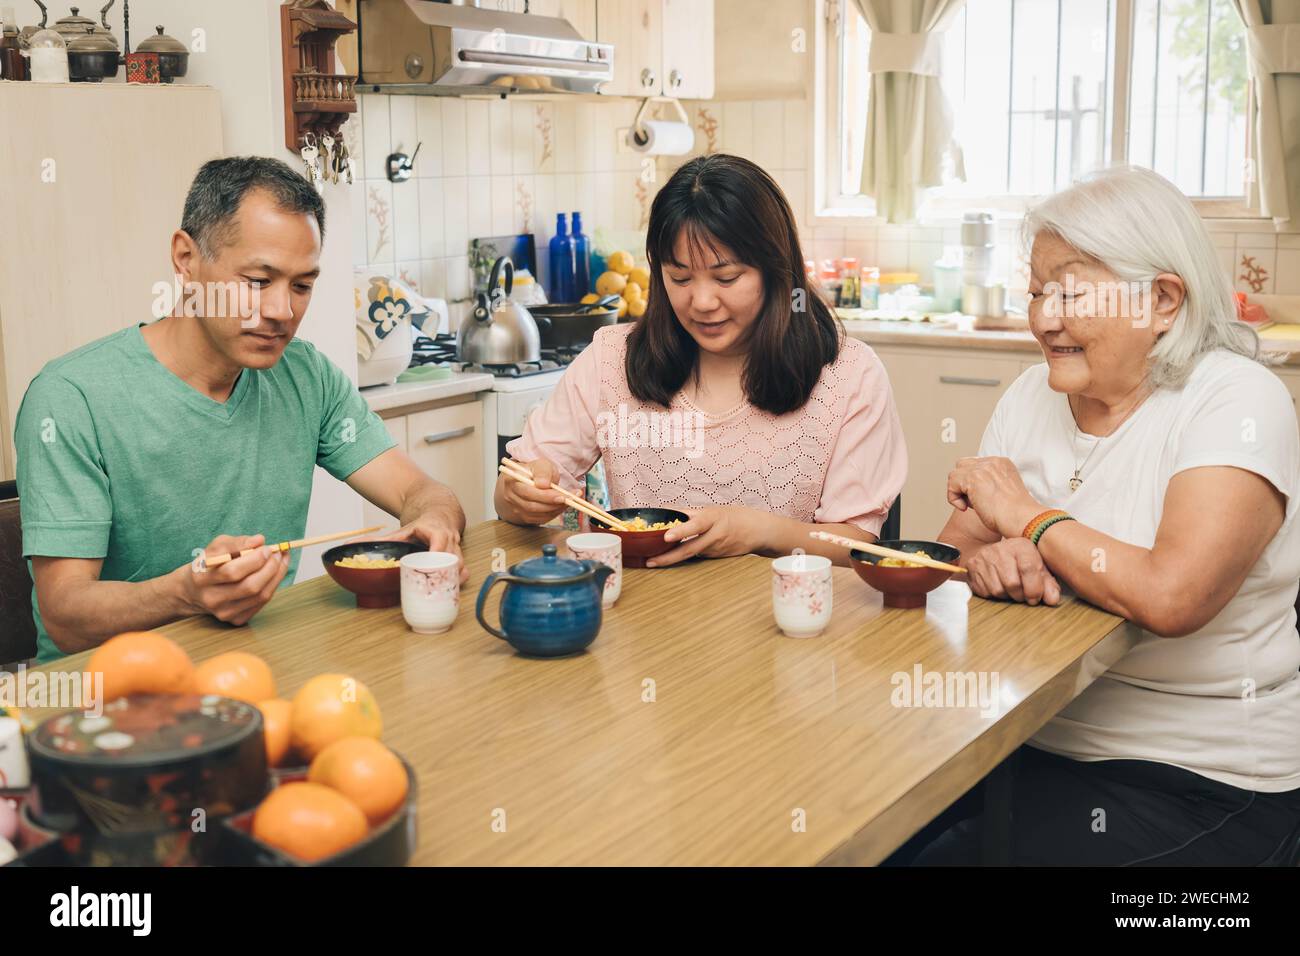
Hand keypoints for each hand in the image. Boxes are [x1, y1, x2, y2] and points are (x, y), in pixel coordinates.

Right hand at [180, 534, 289, 625]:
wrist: (195, 590)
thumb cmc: (210, 564)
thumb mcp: (217, 547)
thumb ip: (238, 542)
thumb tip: (259, 540)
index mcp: (202, 578)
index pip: (232, 572)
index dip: (254, 560)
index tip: (266, 548)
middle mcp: (212, 599)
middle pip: (250, 586)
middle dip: (270, 568)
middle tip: (277, 554)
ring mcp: (225, 612)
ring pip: (260, 596)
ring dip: (276, 576)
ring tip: (280, 560)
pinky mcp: (236, 620)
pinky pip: (262, 603)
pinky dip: (273, 585)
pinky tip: (275, 573)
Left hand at [358, 516, 468, 584]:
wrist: (441, 512)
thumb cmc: (422, 525)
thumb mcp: (402, 531)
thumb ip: (379, 539)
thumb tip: (350, 544)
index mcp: (436, 531)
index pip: (439, 543)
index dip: (435, 556)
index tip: (428, 568)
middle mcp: (449, 539)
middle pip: (450, 558)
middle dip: (443, 573)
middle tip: (431, 587)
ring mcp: (457, 547)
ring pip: (459, 565)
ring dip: (451, 578)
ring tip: (440, 591)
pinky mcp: (460, 556)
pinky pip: (463, 570)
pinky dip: (458, 579)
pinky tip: (450, 590)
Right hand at [498, 457, 567, 525]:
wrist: (529, 482)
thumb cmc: (535, 472)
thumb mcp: (541, 464)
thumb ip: (543, 471)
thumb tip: (543, 484)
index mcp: (512, 479)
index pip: (527, 491)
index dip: (545, 495)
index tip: (561, 495)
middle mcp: (510, 495)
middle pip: (531, 505)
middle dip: (552, 503)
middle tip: (569, 499)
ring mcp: (516, 507)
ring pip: (537, 514)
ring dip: (555, 509)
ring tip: (569, 501)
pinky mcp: (524, 516)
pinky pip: (540, 519)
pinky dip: (554, 514)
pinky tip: (562, 506)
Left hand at [645, 506, 766, 567]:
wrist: (758, 531)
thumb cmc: (732, 516)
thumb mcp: (711, 510)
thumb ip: (689, 513)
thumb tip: (665, 510)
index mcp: (712, 519)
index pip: (695, 525)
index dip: (681, 531)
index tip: (666, 537)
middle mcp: (714, 536)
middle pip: (690, 549)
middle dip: (668, 558)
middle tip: (650, 562)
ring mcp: (716, 550)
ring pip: (691, 555)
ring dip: (672, 558)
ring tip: (653, 561)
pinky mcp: (717, 559)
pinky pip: (697, 557)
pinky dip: (685, 557)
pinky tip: (674, 557)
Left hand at [946, 456, 1043, 538]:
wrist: (1022, 518)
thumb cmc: (1015, 513)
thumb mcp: (1004, 491)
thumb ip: (989, 484)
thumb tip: (970, 490)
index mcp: (1002, 463)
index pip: (976, 465)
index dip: (972, 483)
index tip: (980, 499)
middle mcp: (992, 462)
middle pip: (963, 465)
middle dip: (962, 483)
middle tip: (973, 501)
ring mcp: (982, 468)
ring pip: (955, 474)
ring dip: (959, 491)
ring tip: (972, 505)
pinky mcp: (973, 478)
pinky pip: (951, 484)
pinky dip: (954, 498)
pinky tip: (965, 508)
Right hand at [964, 537, 1061, 605]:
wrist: (995, 552)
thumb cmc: (1021, 562)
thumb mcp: (1038, 567)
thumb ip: (1048, 584)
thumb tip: (1052, 599)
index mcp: (1021, 546)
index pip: (1028, 568)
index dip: (1034, 588)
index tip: (1036, 598)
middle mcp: (1000, 549)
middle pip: (1012, 583)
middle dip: (1020, 595)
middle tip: (1023, 595)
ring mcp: (983, 558)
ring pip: (998, 590)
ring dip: (1007, 596)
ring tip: (1011, 590)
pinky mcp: (972, 567)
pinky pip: (984, 591)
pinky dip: (993, 594)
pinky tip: (999, 586)